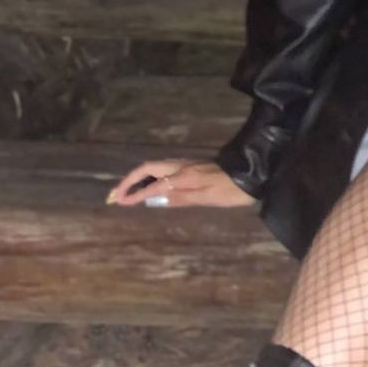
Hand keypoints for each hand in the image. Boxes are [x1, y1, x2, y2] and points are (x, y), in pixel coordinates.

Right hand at [106, 160, 255, 208]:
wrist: (251, 174)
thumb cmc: (231, 191)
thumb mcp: (207, 199)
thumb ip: (180, 199)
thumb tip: (154, 200)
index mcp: (183, 176)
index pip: (152, 185)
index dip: (135, 194)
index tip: (119, 202)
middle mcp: (181, 166)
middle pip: (147, 169)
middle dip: (129, 181)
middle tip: (115, 194)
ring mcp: (185, 163)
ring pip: (154, 167)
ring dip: (138, 177)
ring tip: (127, 190)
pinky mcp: (191, 165)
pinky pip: (163, 169)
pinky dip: (150, 176)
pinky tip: (149, 185)